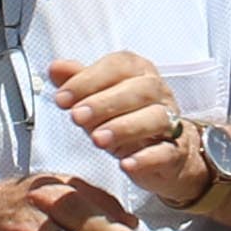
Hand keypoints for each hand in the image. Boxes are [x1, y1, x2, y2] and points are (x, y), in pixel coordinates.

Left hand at [52, 51, 207, 205]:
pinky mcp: (175, 152)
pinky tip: (126, 163)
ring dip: (125, 127)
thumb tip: (55, 68)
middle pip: (139, 89)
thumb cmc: (128, 120)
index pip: (118, 66)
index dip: (88, 80)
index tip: (62, 98)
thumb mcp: (99, 101)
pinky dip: (146, 157)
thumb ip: (79, 83)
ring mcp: (171, 122)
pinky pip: (166, 152)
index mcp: (139, 72)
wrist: (165, 154)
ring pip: (156, 117)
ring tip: (98, 139)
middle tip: (77, 117)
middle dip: (104, 103)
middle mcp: (159, 93)